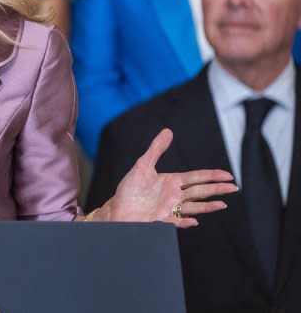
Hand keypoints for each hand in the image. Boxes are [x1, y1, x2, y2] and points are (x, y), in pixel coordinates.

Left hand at [105, 129, 237, 227]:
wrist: (118, 208)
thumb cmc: (130, 189)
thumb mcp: (142, 165)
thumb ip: (156, 149)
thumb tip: (167, 131)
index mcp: (172, 182)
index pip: (197, 177)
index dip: (212, 176)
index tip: (228, 175)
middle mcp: (174, 195)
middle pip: (200, 191)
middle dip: (217, 189)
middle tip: (234, 188)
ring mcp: (169, 209)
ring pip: (193, 206)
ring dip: (207, 206)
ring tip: (222, 204)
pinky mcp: (161, 220)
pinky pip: (175, 221)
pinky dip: (185, 221)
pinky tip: (194, 220)